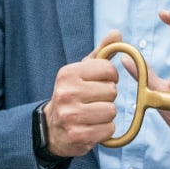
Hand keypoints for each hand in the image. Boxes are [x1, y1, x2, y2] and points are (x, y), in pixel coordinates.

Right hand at [42, 31, 122, 158]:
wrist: (53, 128)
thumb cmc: (73, 95)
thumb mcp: (82, 72)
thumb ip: (101, 53)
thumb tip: (117, 33)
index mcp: (68, 73)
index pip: (108, 70)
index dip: (110, 77)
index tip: (100, 83)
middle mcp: (66, 93)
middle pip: (112, 91)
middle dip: (108, 97)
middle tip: (94, 101)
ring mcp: (70, 115)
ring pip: (111, 111)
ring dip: (107, 115)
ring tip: (92, 114)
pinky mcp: (77, 135)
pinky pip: (108, 129)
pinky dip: (105, 130)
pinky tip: (92, 127)